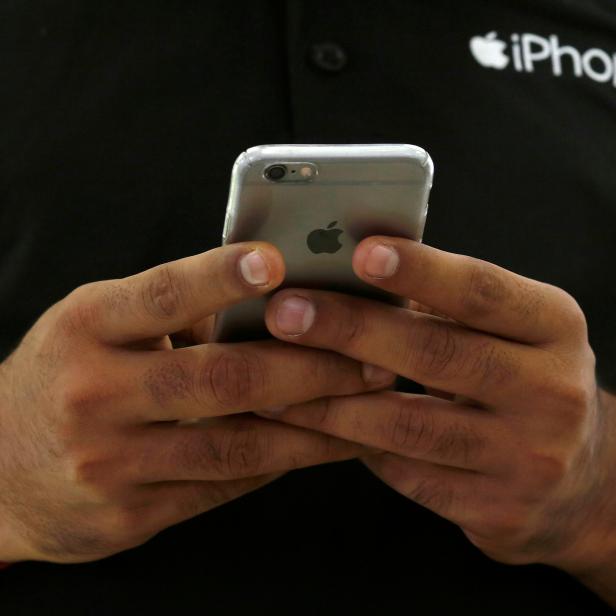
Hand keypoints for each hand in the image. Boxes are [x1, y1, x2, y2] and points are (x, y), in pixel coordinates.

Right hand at [0, 242, 393, 563]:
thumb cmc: (63, 376)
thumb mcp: (96, 325)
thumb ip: (169, 311)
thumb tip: (265, 298)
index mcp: (87, 328)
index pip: (160, 296)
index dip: (220, 278)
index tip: (277, 264)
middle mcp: (95, 393)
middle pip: (218, 379)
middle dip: (306, 368)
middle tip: (371, 356)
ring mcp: (111, 462)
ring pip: (233, 446)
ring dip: (312, 427)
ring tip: (366, 406)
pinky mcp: (130, 515)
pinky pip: (222, 487)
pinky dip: (278, 464)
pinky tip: (320, 445)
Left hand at [257, 236, 615, 584]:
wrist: (581, 481)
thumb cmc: (524, 381)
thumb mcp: (512, 331)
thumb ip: (449, 306)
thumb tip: (354, 273)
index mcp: (554, 328)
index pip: (480, 291)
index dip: (419, 270)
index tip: (359, 252)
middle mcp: (552, 392)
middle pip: (436, 354)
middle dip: (350, 331)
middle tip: (285, 314)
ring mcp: (528, 459)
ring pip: (408, 425)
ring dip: (330, 403)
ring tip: (273, 384)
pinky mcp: (497, 510)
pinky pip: (405, 473)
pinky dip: (352, 445)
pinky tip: (315, 427)